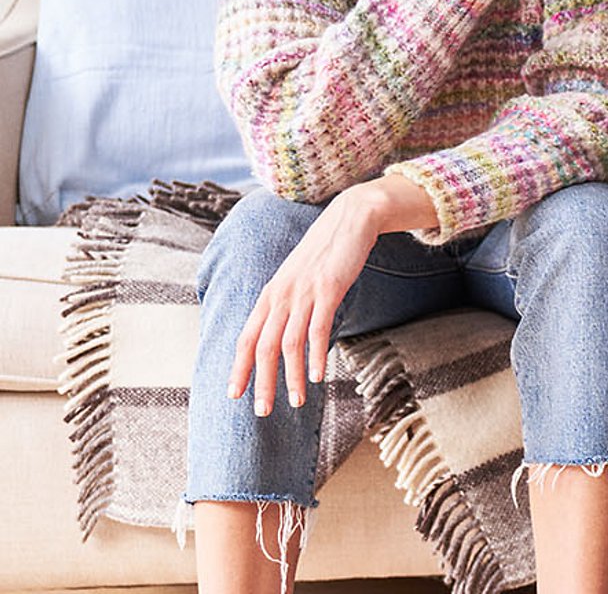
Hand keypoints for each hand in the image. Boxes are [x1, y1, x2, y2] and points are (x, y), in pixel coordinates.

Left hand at [227, 176, 436, 415]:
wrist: (349, 219)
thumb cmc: (324, 253)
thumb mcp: (297, 279)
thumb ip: (287, 305)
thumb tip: (282, 336)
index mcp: (270, 294)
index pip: (246, 337)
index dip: (238, 367)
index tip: (233, 395)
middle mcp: (281, 295)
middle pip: (263, 347)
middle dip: (261, 383)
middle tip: (262, 412)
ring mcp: (304, 292)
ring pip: (289, 343)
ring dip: (291, 377)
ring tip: (297, 402)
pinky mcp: (328, 289)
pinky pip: (318, 328)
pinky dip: (317, 355)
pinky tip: (319, 375)